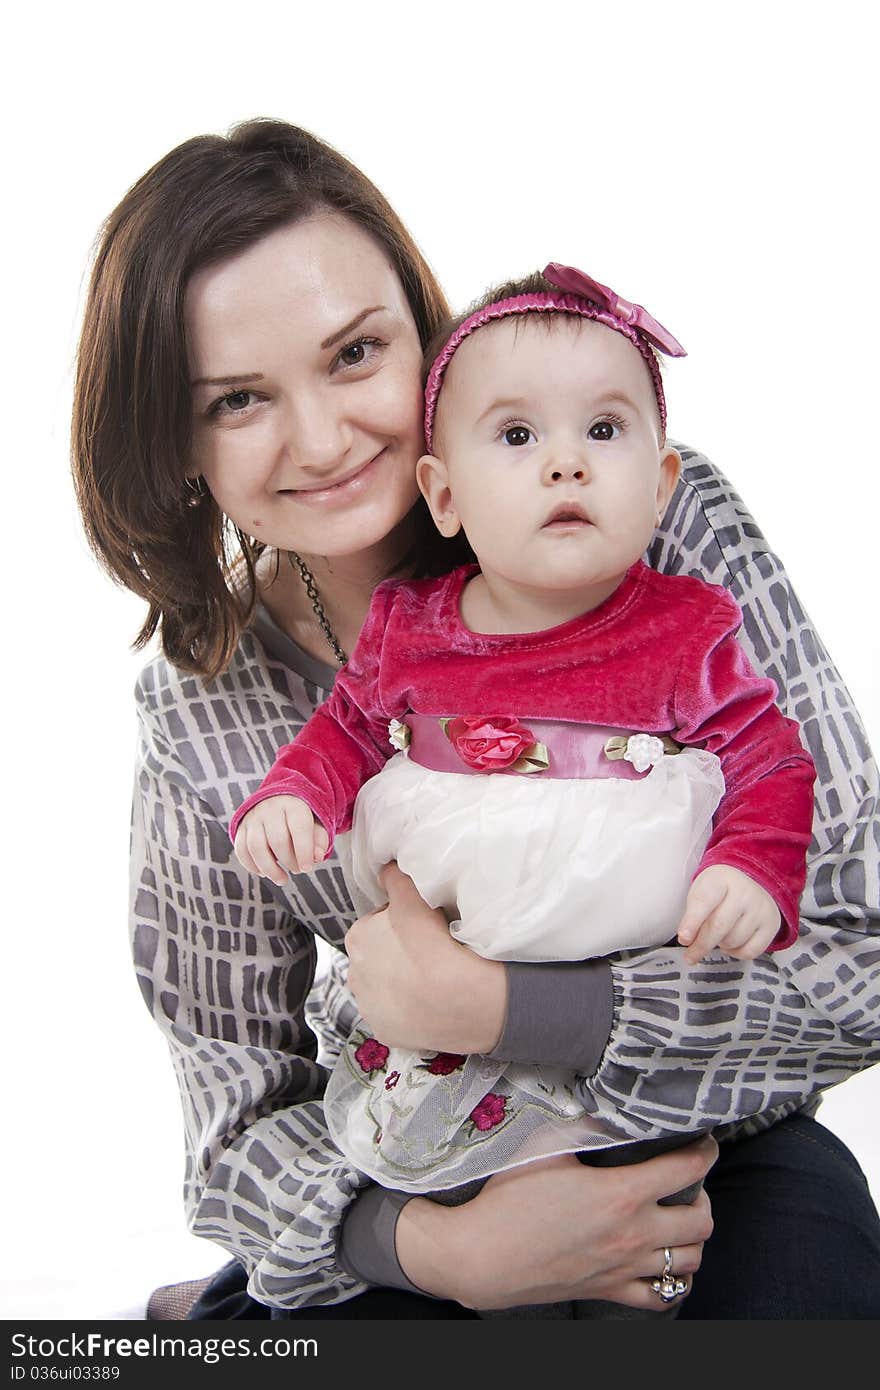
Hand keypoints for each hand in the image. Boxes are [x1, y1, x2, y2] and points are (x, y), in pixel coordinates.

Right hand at [233, 795, 328, 884]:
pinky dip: (252, 866)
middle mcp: (270, 808)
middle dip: (289, 861)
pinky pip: (241, 850)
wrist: (277, 801)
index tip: (307, 868)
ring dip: (270, 869)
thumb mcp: (315, 826)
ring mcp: (253, 818)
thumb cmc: (299, 820)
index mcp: (293, 805)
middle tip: (297, 869)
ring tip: (282, 880)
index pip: (299, 828)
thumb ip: (319, 841)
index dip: (304, 851)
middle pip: (277, 840)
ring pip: (256, 847)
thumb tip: (317, 857)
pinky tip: (264, 873)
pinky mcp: (241, 828)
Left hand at [344, 862, 506, 1052]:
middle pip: (379, 956)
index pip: (380, 923)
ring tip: (433, 979)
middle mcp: (353, 974)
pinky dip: (409, 1010)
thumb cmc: (437, 944)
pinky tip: (430, 1003)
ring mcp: (368, 1007)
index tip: (426, 929)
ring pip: (385, 987)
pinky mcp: (384, 1032)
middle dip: (398, 953)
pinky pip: (396, 1016)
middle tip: (431, 952)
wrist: (462, 1000)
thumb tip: (386, 868)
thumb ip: (397, 878)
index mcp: (357, 938)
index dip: (405, 923)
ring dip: (402, 983)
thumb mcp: (415, 898)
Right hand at [396, 1135, 717, 1309]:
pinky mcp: (610, 1292)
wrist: (483, 1256)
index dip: (705, 1151)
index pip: (686, 1170)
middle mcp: (633, 1234)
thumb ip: (582, 1127)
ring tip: (680, 1220)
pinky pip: (662, 1296)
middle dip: (704, 1196)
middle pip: (702, 1221)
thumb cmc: (509, 1200)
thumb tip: (607, 1113)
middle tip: (688, 1182)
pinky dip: (673, 1279)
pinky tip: (664, 1262)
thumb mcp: (544, 1147)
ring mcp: (625, 1268)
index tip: (704, 1141)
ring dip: (694, 1238)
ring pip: (690, 1261)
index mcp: (621, 1194)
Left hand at [677, 865, 780, 963]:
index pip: (704, 901)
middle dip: (701, 945)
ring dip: (720, 945)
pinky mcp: (772, 924)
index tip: (683, 938)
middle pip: (719, 926)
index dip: (692, 922)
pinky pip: (750, 951)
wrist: (751, 883)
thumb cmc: (720, 891)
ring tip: (718, 935)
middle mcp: (744, 891)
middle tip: (690, 955)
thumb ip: (693, 915)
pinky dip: (736, 953)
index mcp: (721, 878)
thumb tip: (688, 941)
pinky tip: (732, 943)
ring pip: (733, 941)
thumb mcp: (702, 892)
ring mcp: (761, 908)